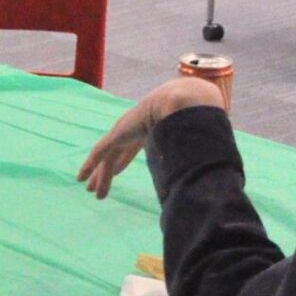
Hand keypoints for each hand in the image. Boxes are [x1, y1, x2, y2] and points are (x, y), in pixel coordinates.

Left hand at [76, 78, 226, 198]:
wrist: (183, 103)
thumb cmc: (194, 118)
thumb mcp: (193, 138)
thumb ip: (197, 150)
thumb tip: (214, 168)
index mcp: (149, 128)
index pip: (131, 147)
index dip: (122, 160)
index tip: (115, 171)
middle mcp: (133, 129)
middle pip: (116, 155)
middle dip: (107, 170)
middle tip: (96, 187)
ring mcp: (123, 131)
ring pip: (107, 158)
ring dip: (100, 176)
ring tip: (92, 192)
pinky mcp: (117, 134)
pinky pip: (100, 153)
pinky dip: (90, 166)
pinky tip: (81, 178)